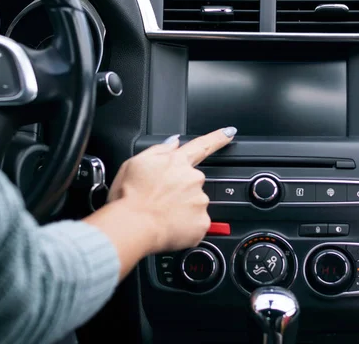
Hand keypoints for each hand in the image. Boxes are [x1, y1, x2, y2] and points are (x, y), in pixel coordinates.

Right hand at [108, 127, 236, 252]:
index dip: (217, 138)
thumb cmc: (129, 197)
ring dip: (181, 210)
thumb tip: (174, 143)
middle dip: (180, 191)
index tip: (230, 132)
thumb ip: (159, 150)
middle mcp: (193, 178)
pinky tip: (168, 227)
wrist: (132, 227)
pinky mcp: (202, 222)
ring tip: (160, 216)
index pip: (201, 145)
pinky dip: (184, 227)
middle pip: (192, 182)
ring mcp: (200, 200)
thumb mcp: (135, 163)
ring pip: (194, 204)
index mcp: (177, 162)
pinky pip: (195, 224)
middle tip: (159, 202)